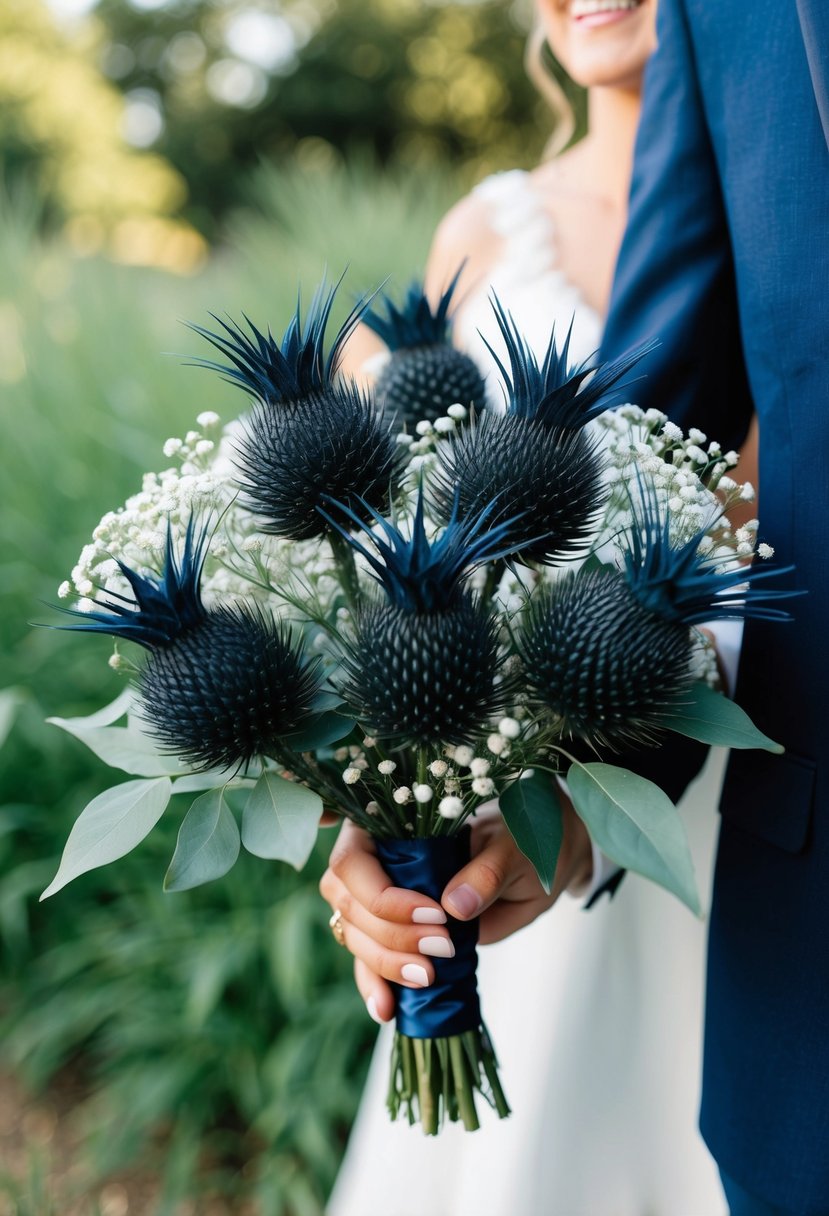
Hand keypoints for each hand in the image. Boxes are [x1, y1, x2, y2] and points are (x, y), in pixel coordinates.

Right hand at [318, 795, 592, 1023]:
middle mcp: (376, 855)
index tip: (434, 915)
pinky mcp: (393, 928)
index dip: (382, 894)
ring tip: (426, 977)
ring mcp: (379, 894)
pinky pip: (368, 957)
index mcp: (393, 821)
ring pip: (354, 933)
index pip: (354, 858)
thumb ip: (486, 872)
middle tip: (442, 949)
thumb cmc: (522, 840)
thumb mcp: (514, 850)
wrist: (538, 859)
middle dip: (389, 934)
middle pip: (349, 902)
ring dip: (384, 962)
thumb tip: (455, 905)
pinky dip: (374, 983)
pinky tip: (386, 1010)